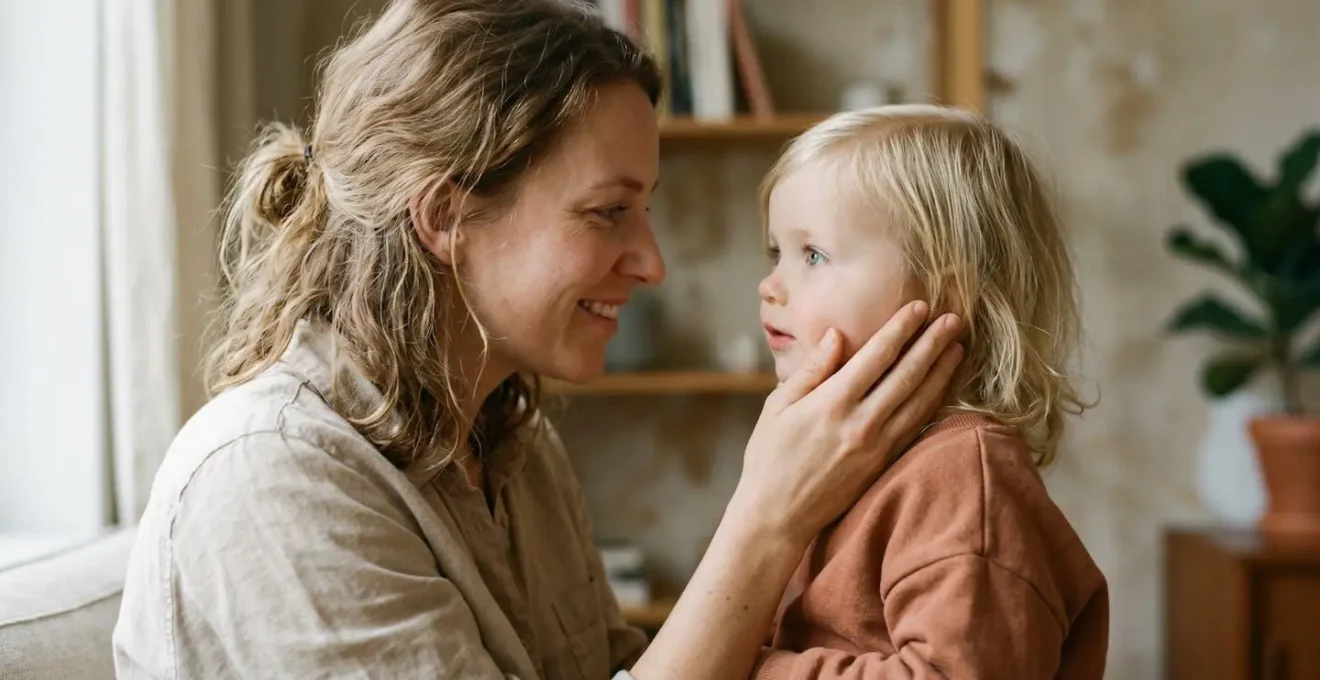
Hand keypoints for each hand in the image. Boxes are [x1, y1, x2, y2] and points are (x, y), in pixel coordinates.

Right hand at [729, 300, 963, 546]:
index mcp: (832, 403)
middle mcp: (861, 423)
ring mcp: (877, 446)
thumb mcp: (777, 407)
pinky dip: (934, 404)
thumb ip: (811, 370)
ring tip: (958, 347)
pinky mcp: (884, 463)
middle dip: (933, 343)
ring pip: (920, 401)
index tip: (919, 307)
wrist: (778, 515)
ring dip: (942, 372)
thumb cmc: (769, 458)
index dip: (901, 329)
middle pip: (908, 375)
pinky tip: (943, 388)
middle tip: (954, 319)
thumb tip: (837, 336)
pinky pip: (916, 426)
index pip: (876, 356)